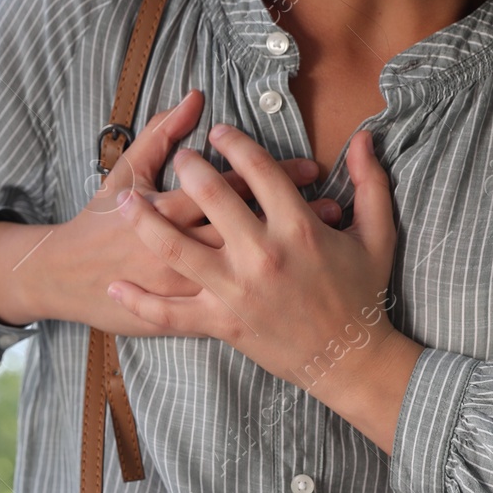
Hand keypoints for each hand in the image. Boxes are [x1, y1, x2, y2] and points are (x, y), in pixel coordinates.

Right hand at [0, 91, 338, 333]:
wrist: (63, 280)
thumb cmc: (97, 225)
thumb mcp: (124, 173)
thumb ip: (159, 135)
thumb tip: (194, 98)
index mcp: (167, 209)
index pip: (229, 186)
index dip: (273, 175)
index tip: (310, 166)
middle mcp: (183, 249)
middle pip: (249, 226)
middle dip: (292, 211)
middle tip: (330, 198)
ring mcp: (186, 286)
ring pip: (250, 266)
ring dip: (290, 248)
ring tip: (327, 233)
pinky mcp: (183, 314)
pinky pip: (235, 302)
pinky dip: (271, 290)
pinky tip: (302, 279)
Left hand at [107, 124, 419, 422]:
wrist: (350, 359)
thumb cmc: (362, 295)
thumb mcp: (377, 235)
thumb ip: (370, 182)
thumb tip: (363, 138)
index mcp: (297, 227)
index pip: (257, 170)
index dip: (234, 144)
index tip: (218, 133)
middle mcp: (261, 255)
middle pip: (211, 196)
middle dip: (188, 168)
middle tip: (178, 158)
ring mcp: (235, 290)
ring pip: (177, 248)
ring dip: (146, 221)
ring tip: (126, 200)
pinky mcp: (220, 323)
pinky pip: (170, 314)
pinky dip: (139, 303)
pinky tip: (115, 286)